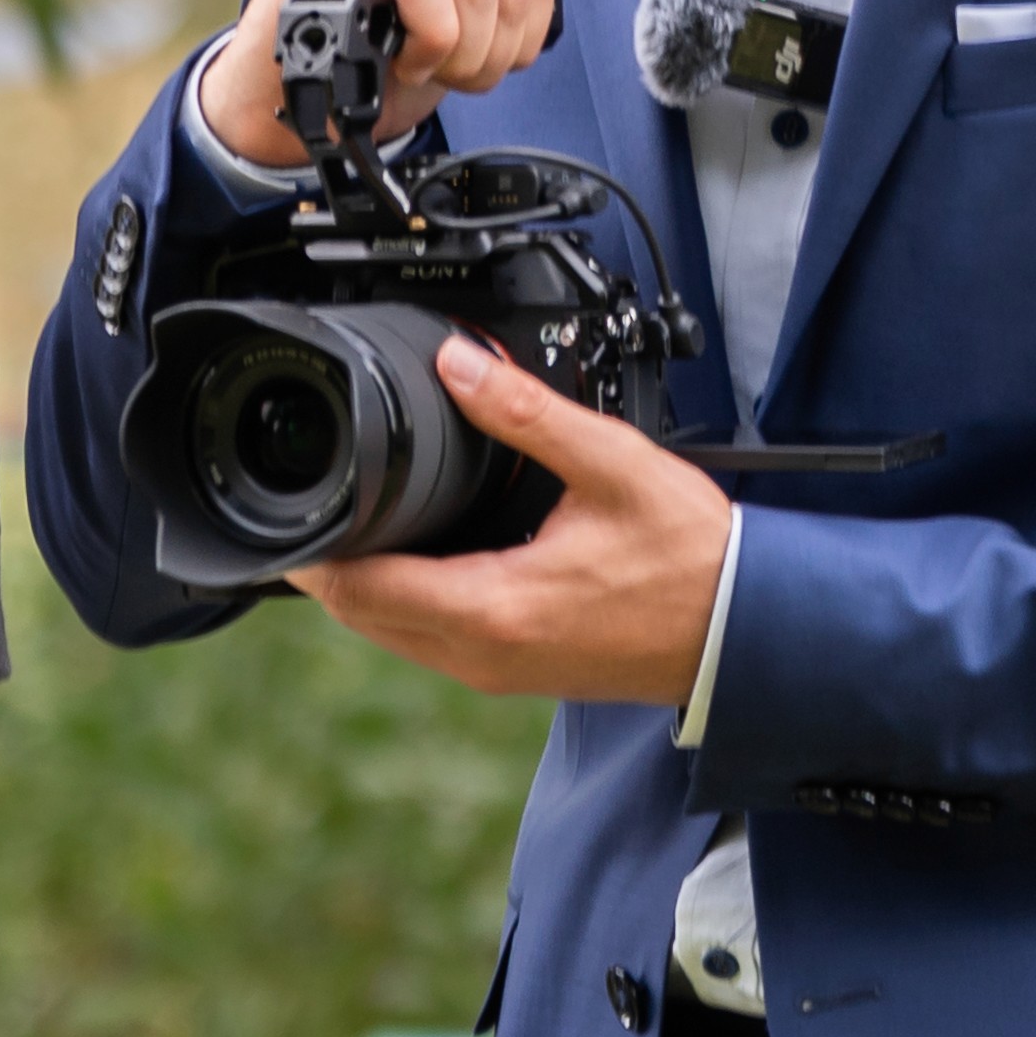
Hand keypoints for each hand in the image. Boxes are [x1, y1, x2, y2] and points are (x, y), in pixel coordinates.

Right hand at [197, 0, 579, 168]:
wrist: (282, 95)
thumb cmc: (363, 48)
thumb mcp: (451, 7)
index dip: (521, 30)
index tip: (480, 59)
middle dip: (488, 50)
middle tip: (447, 74)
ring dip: (457, 52)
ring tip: (422, 68)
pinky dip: (427, 37)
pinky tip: (402, 59)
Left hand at [299, 336, 735, 706]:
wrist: (746, 631)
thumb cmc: (694, 560)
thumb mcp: (612, 464)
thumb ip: (528, 412)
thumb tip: (460, 363)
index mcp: (495, 607)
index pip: (363, 588)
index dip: (313, 553)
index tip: (289, 514)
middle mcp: (484, 655)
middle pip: (363, 618)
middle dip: (329, 567)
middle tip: (310, 506)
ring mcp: (498, 673)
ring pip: (393, 636)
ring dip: (363, 588)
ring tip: (352, 524)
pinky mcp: (516, 673)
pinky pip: (431, 643)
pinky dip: (405, 604)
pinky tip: (414, 559)